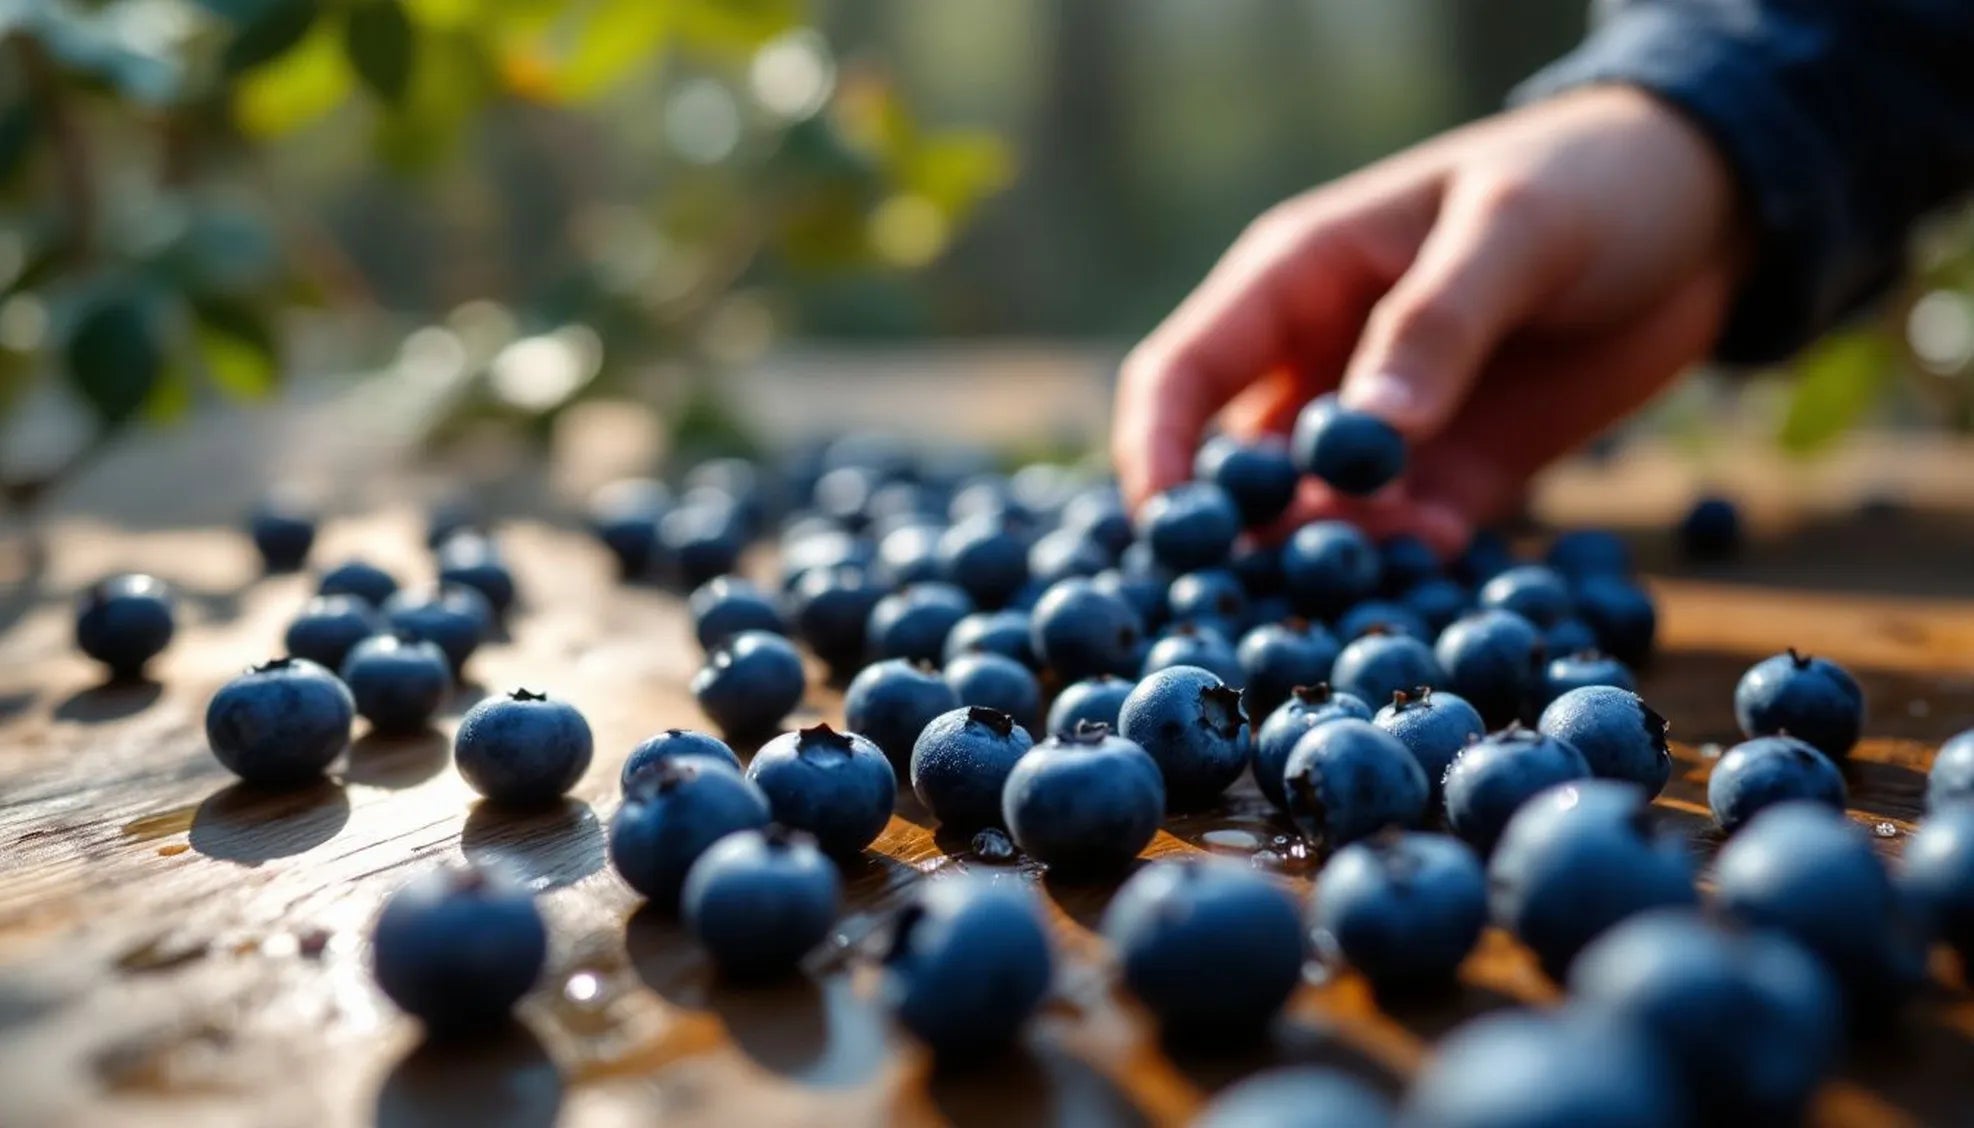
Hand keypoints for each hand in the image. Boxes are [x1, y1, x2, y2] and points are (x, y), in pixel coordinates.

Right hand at [1113, 85, 1750, 553]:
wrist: (1708, 207)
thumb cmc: (1589, 180)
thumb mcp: (1514, 229)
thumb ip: (1437, 324)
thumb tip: (1367, 436)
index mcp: (1293, 281)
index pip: (1181, 374)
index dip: (1156, 453)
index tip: (1169, 531)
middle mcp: (1320, 363)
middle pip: (1237, 468)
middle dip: (1245, 535)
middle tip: (1276, 584)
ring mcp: (1385, 428)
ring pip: (1318, 517)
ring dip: (1334, 557)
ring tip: (1384, 571)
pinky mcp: (1455, 473)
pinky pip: (1406, 537)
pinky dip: (1411, 562)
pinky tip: (1444, 556)